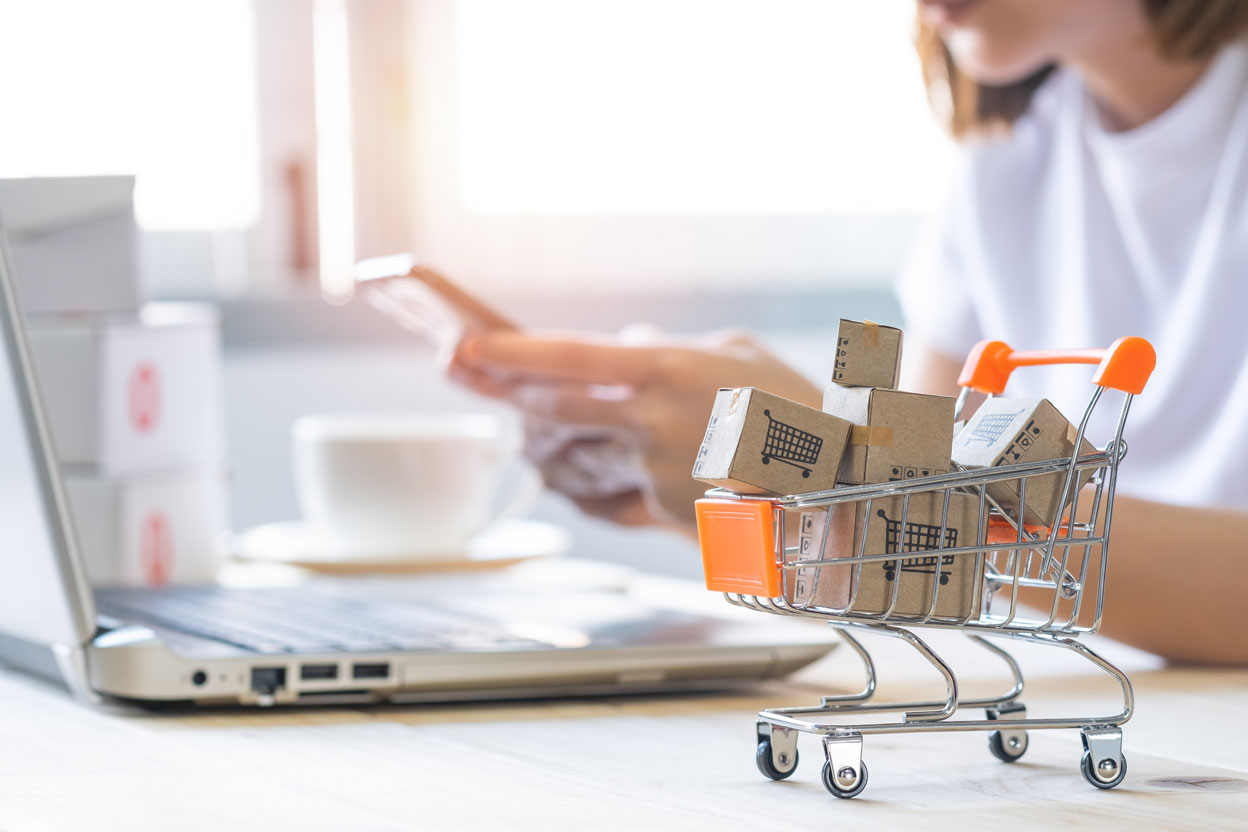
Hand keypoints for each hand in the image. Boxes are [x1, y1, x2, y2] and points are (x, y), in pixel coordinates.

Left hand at [451, 328, 821, 532]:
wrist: (838, 475)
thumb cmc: (791, 401)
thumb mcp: (733, 351)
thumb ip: (667, 350)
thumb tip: (623, 349)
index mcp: (667, 370)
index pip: (568, 356)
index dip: (510, 352)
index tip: (467, 344)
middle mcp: (652, 421)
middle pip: (553, 411)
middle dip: (515, 399)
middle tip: (488, 382)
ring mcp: (654, 472)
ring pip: (576, 456)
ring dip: (559, 441)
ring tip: (576, 425)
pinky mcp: (662, 512)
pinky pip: (611, 492)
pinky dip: (606, 477)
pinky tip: (634, 464)